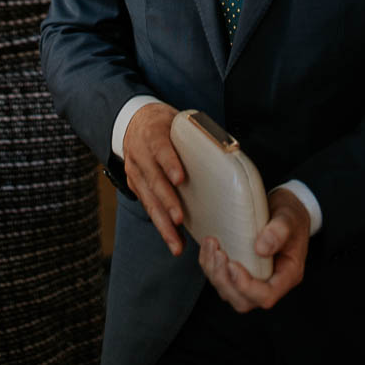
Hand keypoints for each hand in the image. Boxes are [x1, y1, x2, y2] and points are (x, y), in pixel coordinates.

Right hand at [121, 101, 185, 255]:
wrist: (134, 121)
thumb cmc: (163, 123)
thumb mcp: (177, 120)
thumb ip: (196, 134)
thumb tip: (230, 149)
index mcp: (152, 134)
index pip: (160, 149)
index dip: (170, 164)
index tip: (180, 179)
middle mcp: (140, 155)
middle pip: (153, 180)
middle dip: (167, 202)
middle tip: (179, 219)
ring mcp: (135, 172)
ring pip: (148, 201)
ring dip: (163, 223)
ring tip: (176, 244)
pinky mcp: (135, 185)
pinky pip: (148, 207)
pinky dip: (160, 224)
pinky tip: (173, 239)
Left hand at [198, 186, 309, 312]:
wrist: (286, 213)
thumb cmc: (291, 217)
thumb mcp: (289, 219)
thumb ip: (279, 231)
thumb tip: (261, 249)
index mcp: (287, 275)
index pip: (267, 296)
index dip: (246, 287)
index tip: (233, 264)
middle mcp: (270, 283)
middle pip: (243, 301)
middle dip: (225, 281)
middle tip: (218, 254)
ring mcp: (254, 280)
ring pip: (229, 293)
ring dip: (214, 273)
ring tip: (211, 246)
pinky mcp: (240, 273)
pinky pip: (222, 280)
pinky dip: (210, 266)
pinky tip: (208, 246)